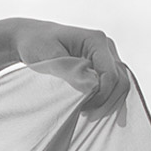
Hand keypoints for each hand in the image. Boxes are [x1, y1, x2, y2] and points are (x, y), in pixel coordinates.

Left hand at [11, 19, 129, 112]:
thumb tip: (92, 87)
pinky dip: (103, 96)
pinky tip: (88, 104)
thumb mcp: (49, 57)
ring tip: (86, 110)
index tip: (83, 108)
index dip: (101, 95)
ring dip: (106, 99)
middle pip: (120, 80)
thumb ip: (70, 72)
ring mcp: (106, 54)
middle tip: (85, 113)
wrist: (31, 38)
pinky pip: (111, 82)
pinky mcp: (101, 63)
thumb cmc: (36, 44)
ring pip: (118, 83)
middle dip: (106, 100)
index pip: (111, 74)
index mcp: (95, 40)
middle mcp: (105, 45)